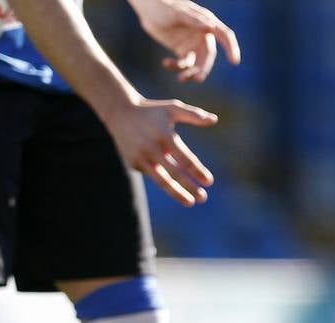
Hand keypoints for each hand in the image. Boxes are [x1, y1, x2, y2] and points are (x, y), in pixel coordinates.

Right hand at [102, 98, 216, 205]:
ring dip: (177, 193)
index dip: (197, 171)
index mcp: (165, 136)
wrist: (120, 114)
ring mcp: (141, 158)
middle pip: (174, 174)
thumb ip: (193, 115)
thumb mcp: (173, 108)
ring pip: (161, 180)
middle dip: (190, 188)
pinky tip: (173, 181)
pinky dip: (164, 179)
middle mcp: (152, 149)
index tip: (209, 182)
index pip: (185, 159)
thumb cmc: (152, 111)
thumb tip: (214, 120)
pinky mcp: (133, 163)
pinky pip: (152, 174)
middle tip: (203, 198)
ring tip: (190, 202)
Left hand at [130, 0, 239, 83]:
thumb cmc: (165, 6)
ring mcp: (192, 43)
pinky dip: (175, 66)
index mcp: (207, 22)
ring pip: (196, 62)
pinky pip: (183, 63)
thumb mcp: (178, 13)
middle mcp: (202, 34)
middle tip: (197, 79)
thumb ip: (194, 20)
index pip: (224, 36)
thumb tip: (210, 26)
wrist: (149, 9)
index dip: (231, 48)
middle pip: (208, 55)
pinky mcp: (181, 49)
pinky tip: (165, 63)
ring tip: (180, 79)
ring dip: (190, 72)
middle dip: (204, 68)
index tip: (235, 61)